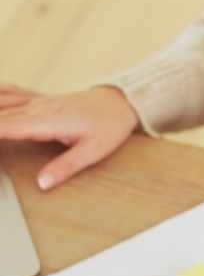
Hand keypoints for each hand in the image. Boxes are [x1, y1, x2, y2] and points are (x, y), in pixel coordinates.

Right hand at [0, 84, 138, 189]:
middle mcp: (36, 108)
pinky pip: (9, 92)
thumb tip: (43, 184)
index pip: (3, 127)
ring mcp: (36, 101)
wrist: (120, 104)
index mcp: (45, 122)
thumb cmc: (109, 127)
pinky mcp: (39, 98)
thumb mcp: (93, 151)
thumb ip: (66, 167)